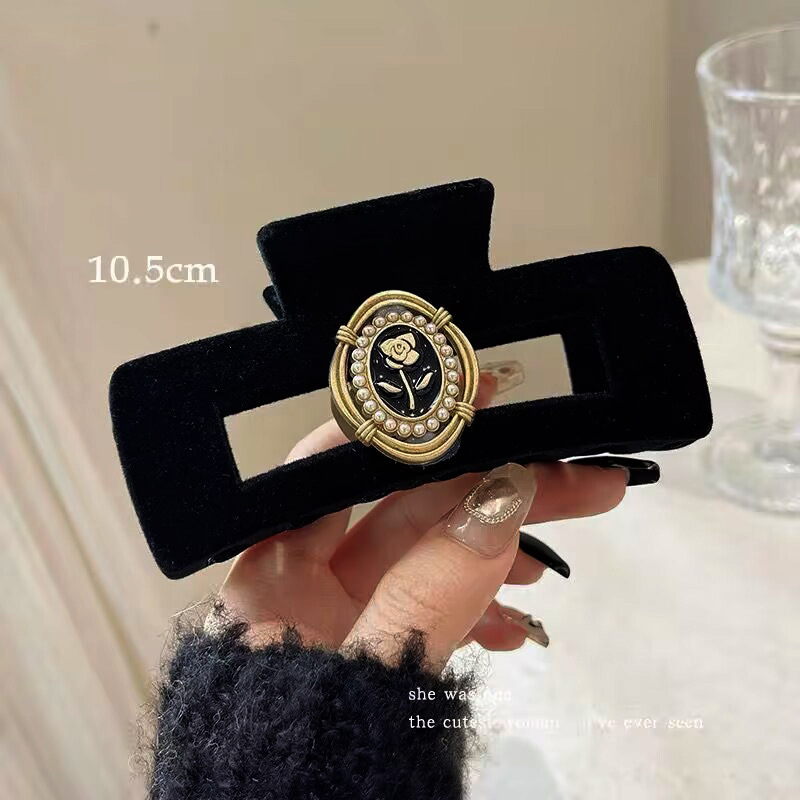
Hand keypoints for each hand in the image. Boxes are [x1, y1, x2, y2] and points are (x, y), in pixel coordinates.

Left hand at [218, 374, 626, 670]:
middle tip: (578, 477)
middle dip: (492, 491)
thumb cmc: (295, 767)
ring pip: (432, 559)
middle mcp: (308, 583)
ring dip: (495, 553)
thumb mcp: (370, 670)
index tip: (480, 400)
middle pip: (409, 510)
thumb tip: (502, 499)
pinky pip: (434, 612)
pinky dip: (478, 611)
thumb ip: (432, 589)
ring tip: (555, 562)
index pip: (341, 466)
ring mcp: (349, 618)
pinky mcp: (379, 653)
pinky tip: (518, 627)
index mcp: (275, 570)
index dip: (412, 428)